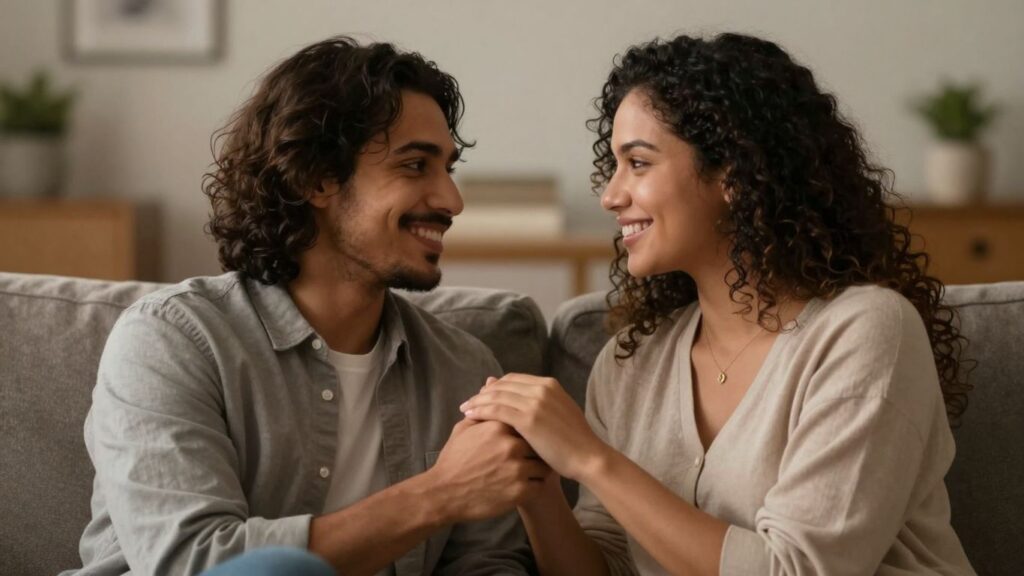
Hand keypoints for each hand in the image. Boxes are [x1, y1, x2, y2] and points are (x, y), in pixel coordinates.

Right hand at [425, 418, 549, 523]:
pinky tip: (523, 486)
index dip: (527, 430)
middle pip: (537, 443)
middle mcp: (511, 446)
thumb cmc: (453, 460)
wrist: (443, 493)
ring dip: (537, 468)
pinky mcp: (520, 491)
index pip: (526, 421)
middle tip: (531, 456)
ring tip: (527, 472)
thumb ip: (483, 407)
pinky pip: (539, 485)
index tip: (525, 437)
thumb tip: (491, 382)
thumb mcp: (463, 429)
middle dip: (536, 449)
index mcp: (499, 427)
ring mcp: (517, 469)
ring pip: (543, 465)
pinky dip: (534, 486)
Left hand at [460, 374, 608, 481]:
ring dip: (477, 400)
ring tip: (465, 408)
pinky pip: (496, 410)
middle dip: (483, 393)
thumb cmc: (574, 442)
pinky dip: (480, 411)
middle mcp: (541, 388)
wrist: (588, 457)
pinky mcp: (528, 419)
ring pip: (496, 396)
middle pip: (502, 385)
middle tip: (469, 402)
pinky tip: (470, 416)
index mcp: (549, 385)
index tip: (482, 396)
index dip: (495, 387)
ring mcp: (535, 402)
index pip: (513, 379)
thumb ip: (539, 403)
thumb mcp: (558, 414)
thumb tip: (520, 398)